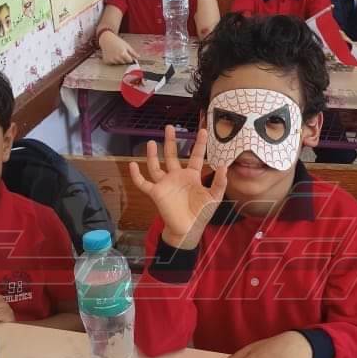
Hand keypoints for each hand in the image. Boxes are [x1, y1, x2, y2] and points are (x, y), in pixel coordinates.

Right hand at [98, 29, 136, 64]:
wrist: (106, 39)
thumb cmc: (117, 41)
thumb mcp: (126, 45)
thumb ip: (133, 52)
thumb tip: (138, 57)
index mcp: (123, 54)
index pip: (130, 61)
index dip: (130, 58)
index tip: (128, 55)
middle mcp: (117, 58)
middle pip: (124, 63)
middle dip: (124, 59)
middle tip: (121, 52)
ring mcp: (111, 60)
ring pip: (118, 64)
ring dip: (118, 60)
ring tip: (116, 53)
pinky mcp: (107, 61)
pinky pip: (112, 64)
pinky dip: (112, 60)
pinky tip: (112, 55)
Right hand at [129, 125, 226, 249]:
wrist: (188, 230)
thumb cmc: (201, 214)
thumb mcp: (214, 198)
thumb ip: (219, 183)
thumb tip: (223, 166)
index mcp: (192, 176)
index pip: (195, 156)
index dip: (199, 144)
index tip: (202, 130)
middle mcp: (177, 177)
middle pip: (172, 155)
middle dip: (171, 141)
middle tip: (169, 127)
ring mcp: (165, 184)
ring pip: (156, 166)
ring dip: (153, 155)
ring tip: (152, 142)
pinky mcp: (156, 193)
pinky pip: (143, 183)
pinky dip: (136, 175)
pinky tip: (132, 165)